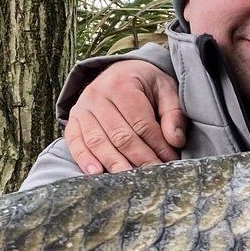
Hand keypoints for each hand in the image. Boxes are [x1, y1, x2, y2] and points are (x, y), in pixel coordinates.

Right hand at [62, 61, 185, 173]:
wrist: (119, 70)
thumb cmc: (145, 84)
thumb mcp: (165, 88)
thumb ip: (173, 113)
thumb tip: (176, 141)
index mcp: (122, 84)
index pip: (141, 123)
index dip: (157, 145)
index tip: (169, 161)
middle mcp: (98, 94)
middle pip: (120, 135)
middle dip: (139, 159)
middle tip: (153, 175)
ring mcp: (82, 108)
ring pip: (98, 141)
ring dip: (114, 163)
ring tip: (127, 180)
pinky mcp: (73, 120)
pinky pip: (75, 142)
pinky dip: (84, 159)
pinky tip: (95, 173)